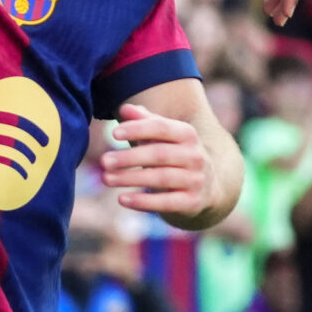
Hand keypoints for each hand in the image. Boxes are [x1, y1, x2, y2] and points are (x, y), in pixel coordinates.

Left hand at [99, 103, 220, 214]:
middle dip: (129, 157)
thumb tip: (125, 108)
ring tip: (106, 179)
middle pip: (159, 154)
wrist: (207, 187)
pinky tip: (122, 199)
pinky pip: (166, 202)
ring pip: (161, 178)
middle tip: (104, 161)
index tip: (114, 133)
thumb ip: (144, 121)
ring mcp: (196, 180)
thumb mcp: (163, 137)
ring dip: (131, 178)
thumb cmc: (174, 156)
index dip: (138, 129)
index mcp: (187, 135)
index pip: (162, 127)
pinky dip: (143, 201)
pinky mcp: (192, 202)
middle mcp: (195, 156)